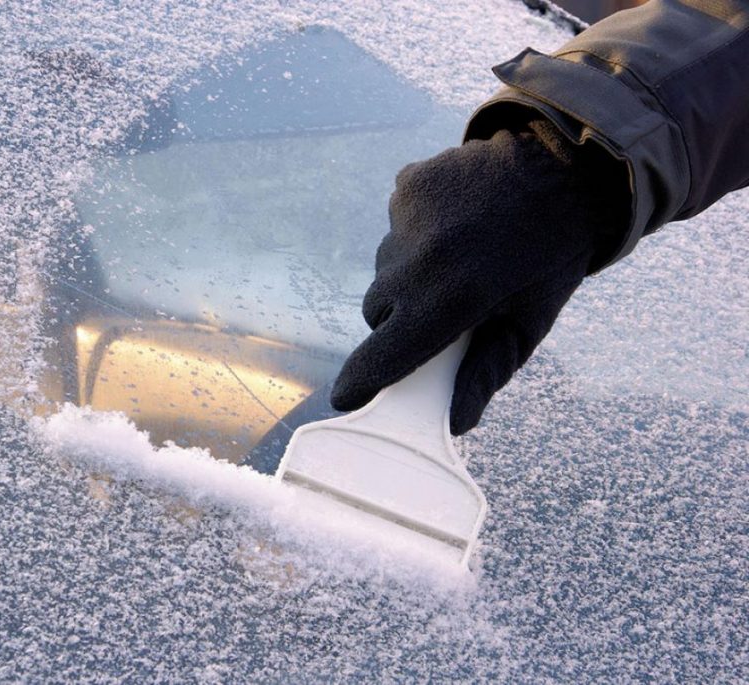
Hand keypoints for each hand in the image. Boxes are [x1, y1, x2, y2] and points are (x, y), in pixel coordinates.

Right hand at [331, 119, 629, 433]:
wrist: (564, 168)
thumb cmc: (551, 258)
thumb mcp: (528, 324)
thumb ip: (485, 374)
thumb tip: (455, 423)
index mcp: (455, 299)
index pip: (385, 354)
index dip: (361, 381)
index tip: (346, 398)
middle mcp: (422, 258)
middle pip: (377, 310)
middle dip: (397, 319)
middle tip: (436, 309)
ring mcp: (409, 217)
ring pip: (384, 267)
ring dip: (407, 273)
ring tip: (455, 256)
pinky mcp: (407, 185)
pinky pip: (395, 225)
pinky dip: (416, 231)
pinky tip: (453, 222)